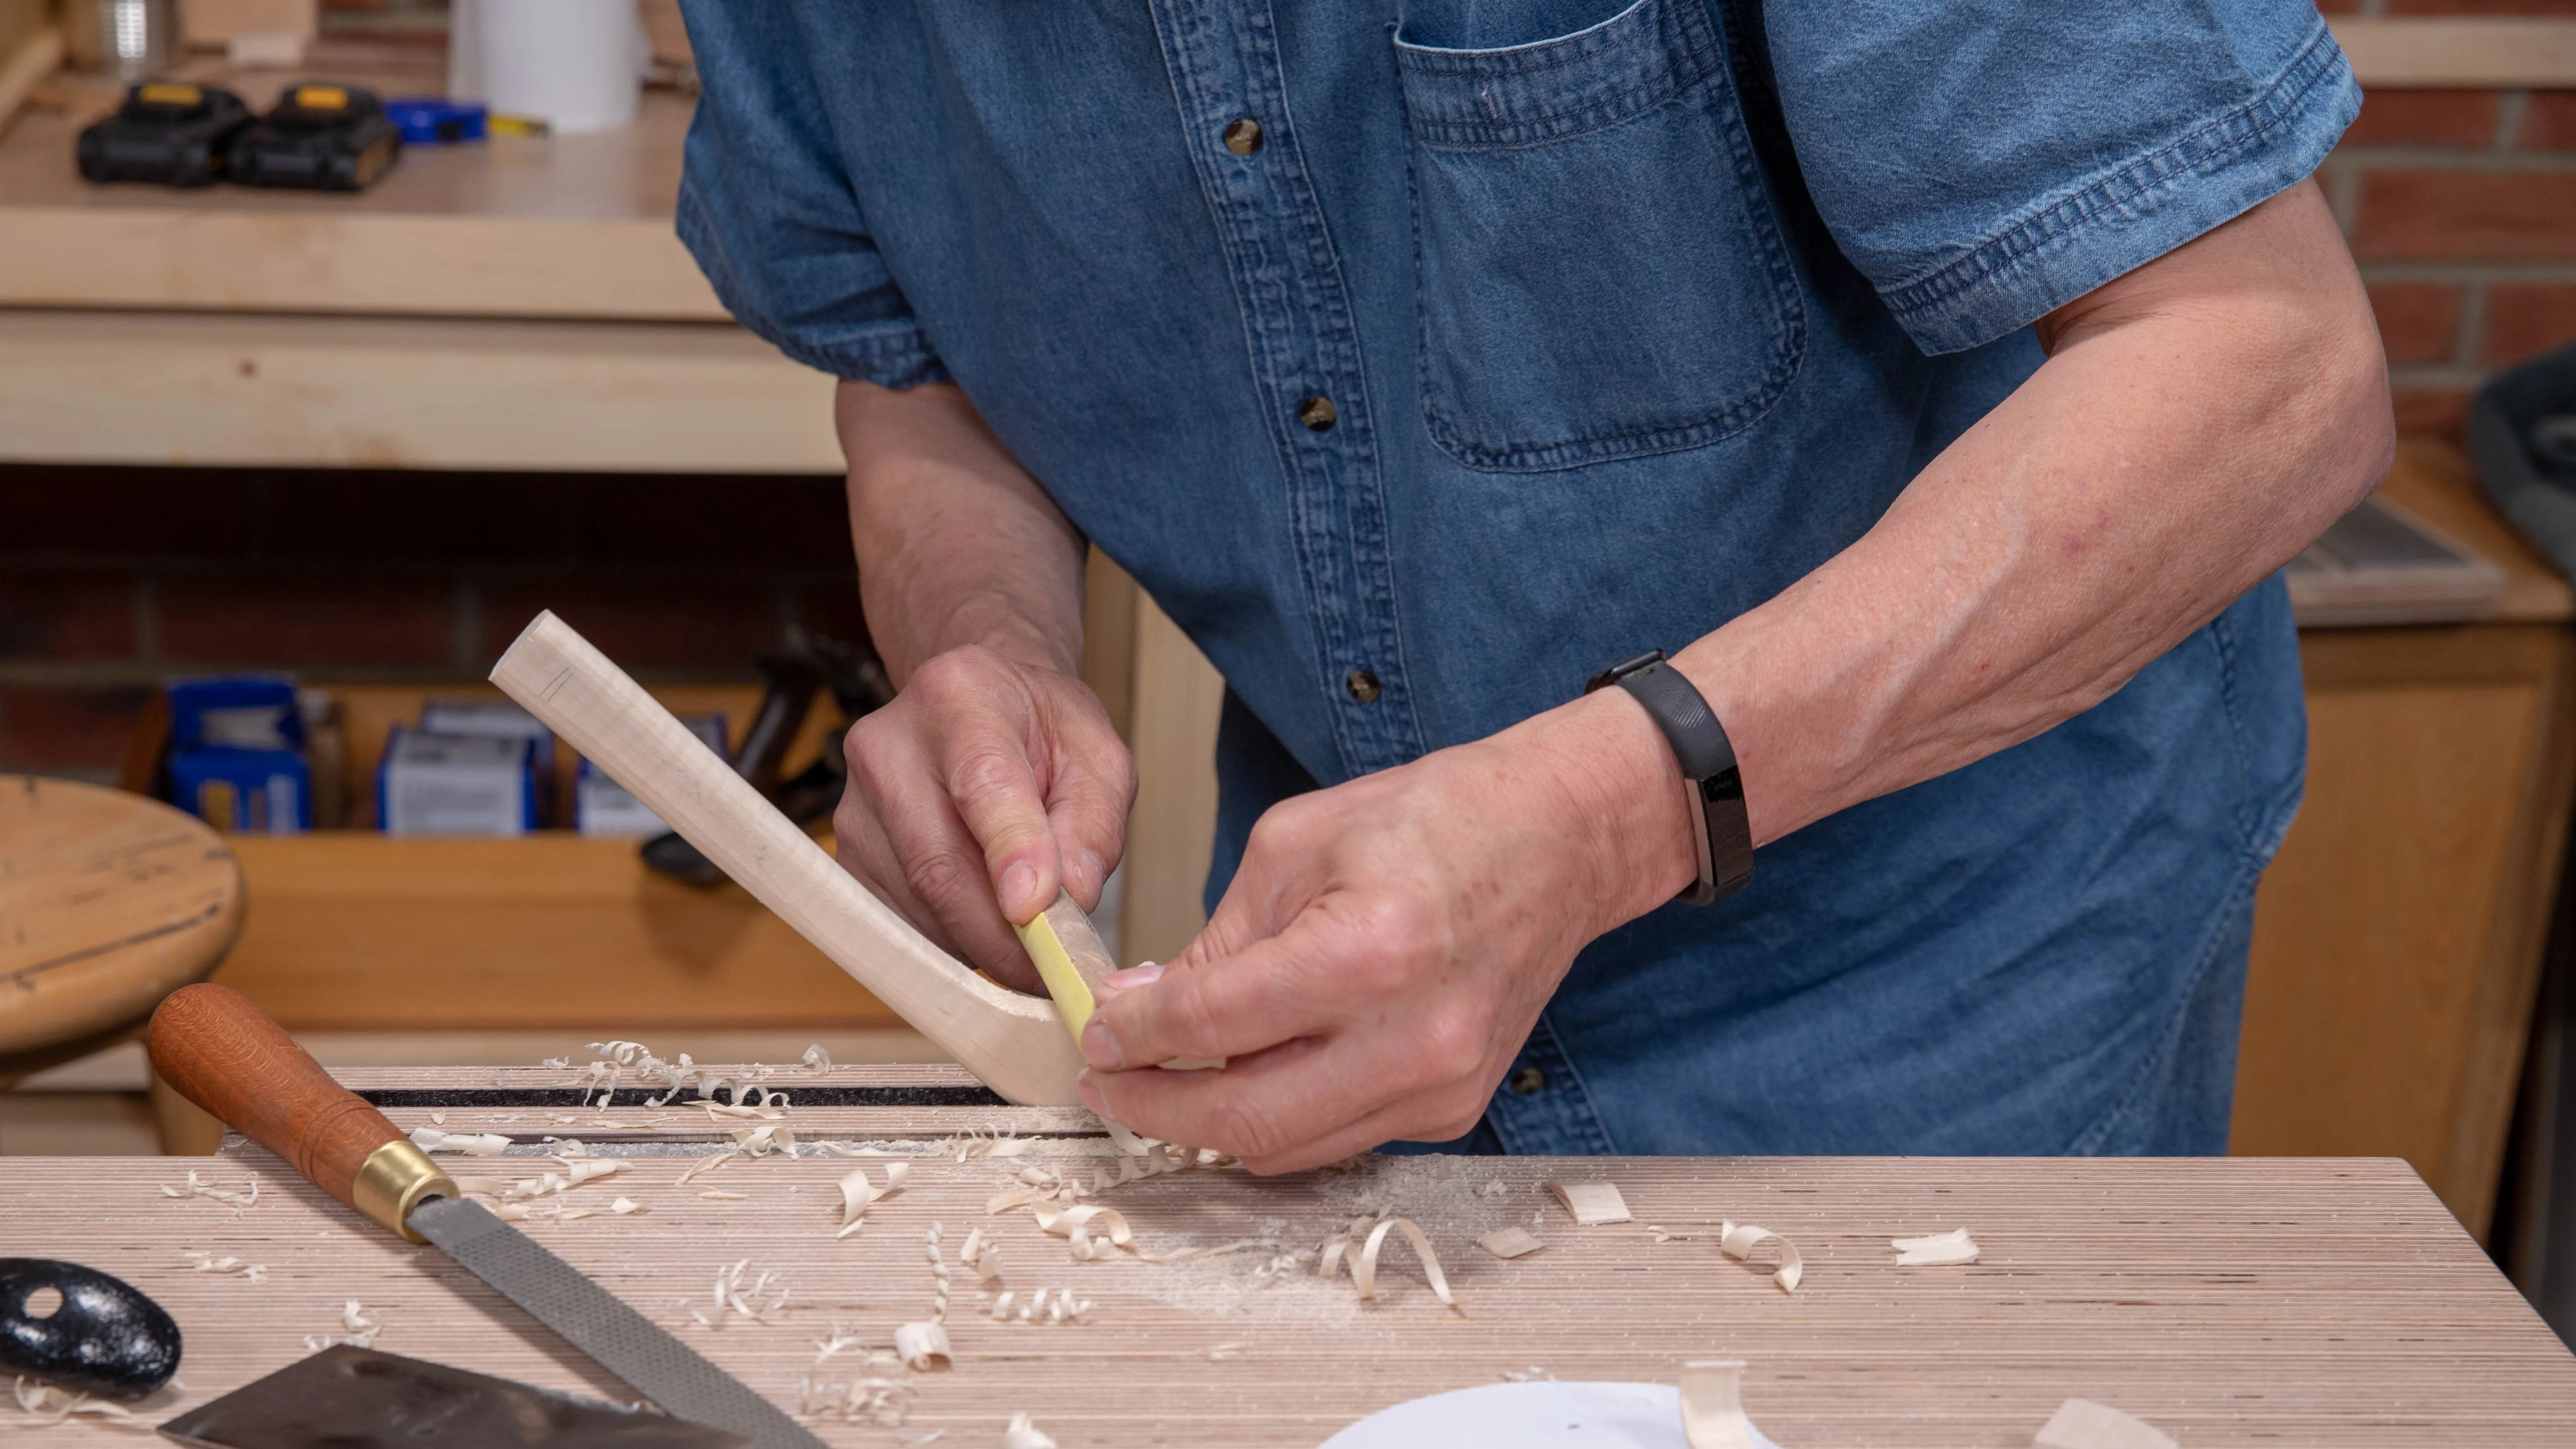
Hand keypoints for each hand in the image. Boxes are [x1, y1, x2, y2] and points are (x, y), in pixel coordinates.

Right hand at [834, 643, 1134, 990]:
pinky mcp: (846, 857)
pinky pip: (897, 923)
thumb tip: (1070, 902)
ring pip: (917, 906)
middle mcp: (890, 747)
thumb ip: (1094, 826)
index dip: (1011, 852)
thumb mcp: (1098, 759)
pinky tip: (984, 926)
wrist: (977, 708)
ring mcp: (856, 806)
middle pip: (937, 864)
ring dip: (979, 943)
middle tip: (1051, 972)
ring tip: (1027, 942)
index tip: (1037, 911)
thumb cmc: (1041, 733)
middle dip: (1000, 935)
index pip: (983, 784)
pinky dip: (949, 942)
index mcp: (961, 698)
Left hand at [1074, 688, 1696, 1170]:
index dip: (1137, 1036)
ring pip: (1288, 1147)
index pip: (1216, 1022)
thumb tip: (1142, 1008)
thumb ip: (1218, 940)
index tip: (1098, 1033)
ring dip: (1211, 1123)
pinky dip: (1281, 1117)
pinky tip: (1254, 1073)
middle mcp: (1412, 1037)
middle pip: (1246, 1119)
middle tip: (1107, 1082)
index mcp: (1368, 951)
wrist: (1556, 842)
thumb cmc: (1437, 824)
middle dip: (1155, 1107)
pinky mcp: (1453, 1108)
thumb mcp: (1295, 845)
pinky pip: (1337, 1138)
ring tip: (1165, 1080)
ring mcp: (1440, 1085)